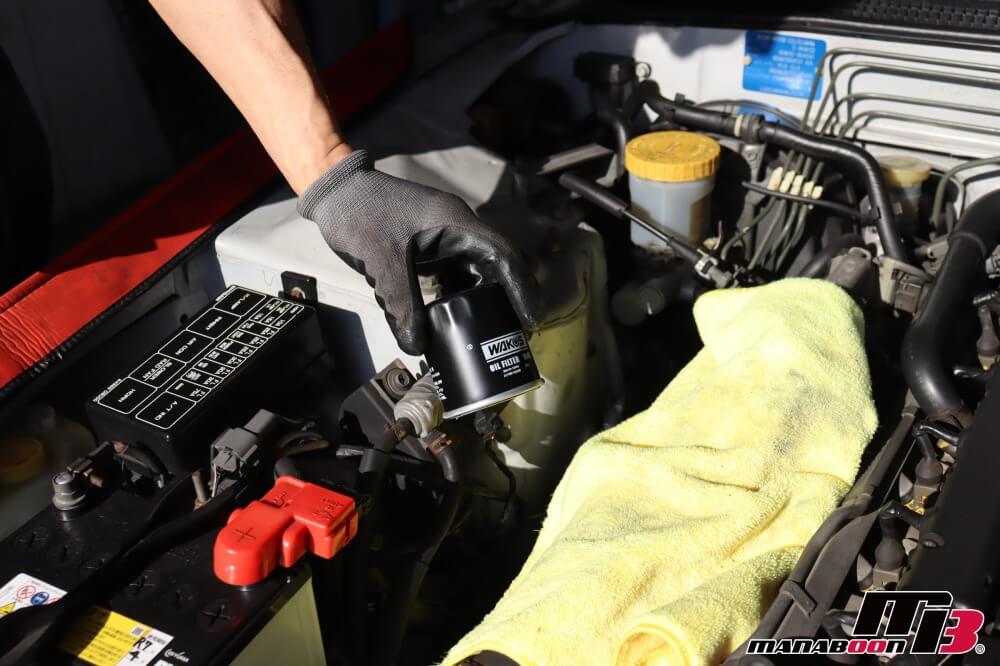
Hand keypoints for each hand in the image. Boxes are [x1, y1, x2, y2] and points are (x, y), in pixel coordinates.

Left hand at [297, 150, 543, 354]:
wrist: (334, 191)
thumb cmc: (360, 215)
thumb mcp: (382, 262)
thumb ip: (401, 305)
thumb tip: (417, 346)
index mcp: (457, 223)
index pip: (503, 256)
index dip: (522, 288)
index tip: (531, 319)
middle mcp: (458, 227)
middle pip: (496, 264)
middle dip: (507, 297)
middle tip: (514, 331)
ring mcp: (444, 234)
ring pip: (475, 269)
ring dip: (482, 297)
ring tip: (488, 329)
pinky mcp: (430, 243)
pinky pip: (454, 270)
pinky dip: (458, 293)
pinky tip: (456, 316)